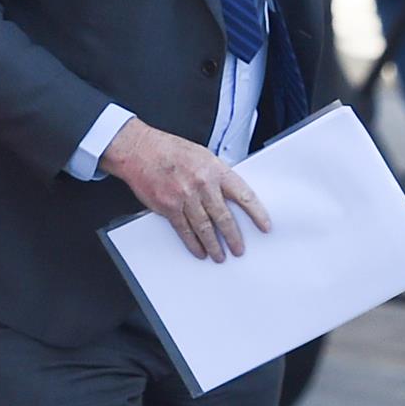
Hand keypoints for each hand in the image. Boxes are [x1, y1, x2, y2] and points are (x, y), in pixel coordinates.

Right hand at [99, 118, 270, 261]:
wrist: (139, 150)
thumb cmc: (169, 150)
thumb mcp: (202, 155)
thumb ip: (216, 175)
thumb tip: (230, 195)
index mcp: (215, 170)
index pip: (244, 195)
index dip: (257, 213)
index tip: (265, 225)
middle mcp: (202, 184)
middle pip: (224, 217)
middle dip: (234, 237)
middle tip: (239, 249)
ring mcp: (185, 197)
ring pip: (205, 228)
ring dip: (214, 245)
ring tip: (219, 255)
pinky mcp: (169, 207)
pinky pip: (184, 230)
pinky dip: (193, 244)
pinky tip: (199, 251)